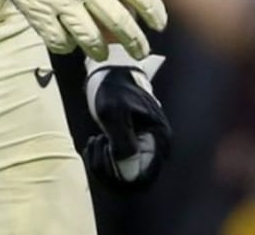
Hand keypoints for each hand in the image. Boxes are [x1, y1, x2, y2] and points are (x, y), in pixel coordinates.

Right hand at [0, 0, 165, 59]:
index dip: (153, 10)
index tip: (160, 24)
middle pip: (119, 22)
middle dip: (135, 40)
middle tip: (141, 51)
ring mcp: (63, 3)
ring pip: (90, 38)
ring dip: (100, 50)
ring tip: (103, 55)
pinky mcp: (39, 15)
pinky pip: (58, 42)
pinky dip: (66, 46)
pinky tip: (69, 44)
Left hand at [83, 46, 170, 190]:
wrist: (108, 73)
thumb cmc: (112, 89)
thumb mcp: (113, 112)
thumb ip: (122, 141)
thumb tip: (129, 168)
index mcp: (160, 138)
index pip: (144, 177)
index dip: (123, 177)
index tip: (107, 156)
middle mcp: (157, 146)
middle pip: (133, 181)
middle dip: (108, 171)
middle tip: (96, 145)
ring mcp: (145, 147)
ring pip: (123, 177)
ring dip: (102, 166)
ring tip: (94, 142)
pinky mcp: (132, 147)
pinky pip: (117, 168)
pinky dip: (101, 162)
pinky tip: (94, 144)